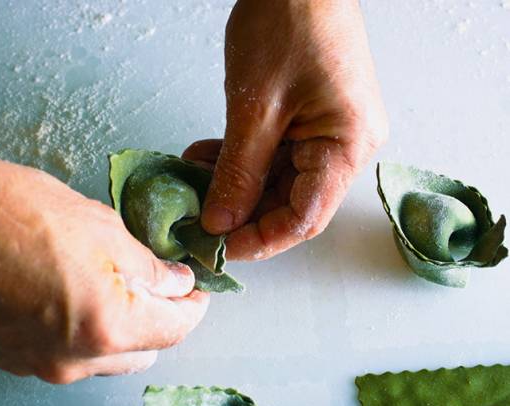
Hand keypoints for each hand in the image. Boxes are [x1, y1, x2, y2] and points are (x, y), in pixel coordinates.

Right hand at [0, 91, 208, 383]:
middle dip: (158, 317)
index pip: (175, 329)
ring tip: (111, 284)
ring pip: (105, 357)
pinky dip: (82, 332)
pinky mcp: (10, 358)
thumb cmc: (17, 211)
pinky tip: (71, 294)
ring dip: (120, 328)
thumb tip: (176, 283)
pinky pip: (65, 354)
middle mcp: (75, 359)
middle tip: (155, 281)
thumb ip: (149, 266)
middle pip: (143, 350)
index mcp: (108, 325)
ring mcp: (39, 363)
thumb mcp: (104, 227)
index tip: (194, 288)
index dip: (193, 305)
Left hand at [183, 0, 387, 259]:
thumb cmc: (289, 24)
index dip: (258, 240)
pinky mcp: (309, 117)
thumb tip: (221, 222)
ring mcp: (328, 130)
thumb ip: (239, 171)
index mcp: (347, 147)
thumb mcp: (255, 107)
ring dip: (234, 185)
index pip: (303, 219)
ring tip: (194, 181)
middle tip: (196, 217)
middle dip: (240, 212)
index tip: (216, 247)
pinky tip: (207, 157)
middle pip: (290, 202)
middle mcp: (345, 145)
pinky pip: (273, 154)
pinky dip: (240, 160)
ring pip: (277, 180)